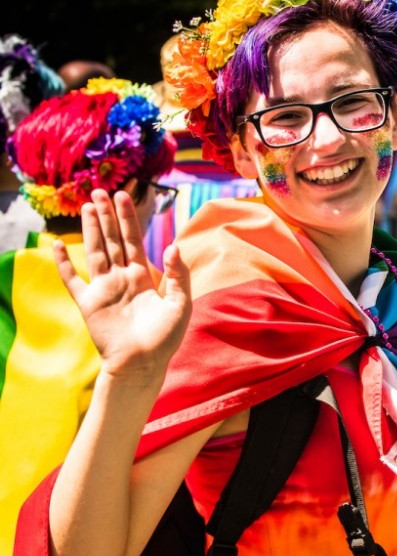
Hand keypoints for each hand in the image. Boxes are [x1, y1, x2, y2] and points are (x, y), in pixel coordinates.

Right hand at [54, 189, 190, 383]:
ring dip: (90, 229)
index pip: (133, 239)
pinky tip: (56, 245)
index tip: (123, 196)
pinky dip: (63, 263)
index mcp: (142, 276)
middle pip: (112, 240)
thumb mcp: (180, 304)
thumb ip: (178, 275)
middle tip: (99, 191)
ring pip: (94, 251)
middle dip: (106, 216)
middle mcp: (121, 278)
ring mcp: (103, 289)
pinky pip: (72, 280)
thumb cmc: (164, 338)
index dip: (128, 218)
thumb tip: (172, 246)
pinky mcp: (88, 304)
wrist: (142, 365)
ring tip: (86, 206)